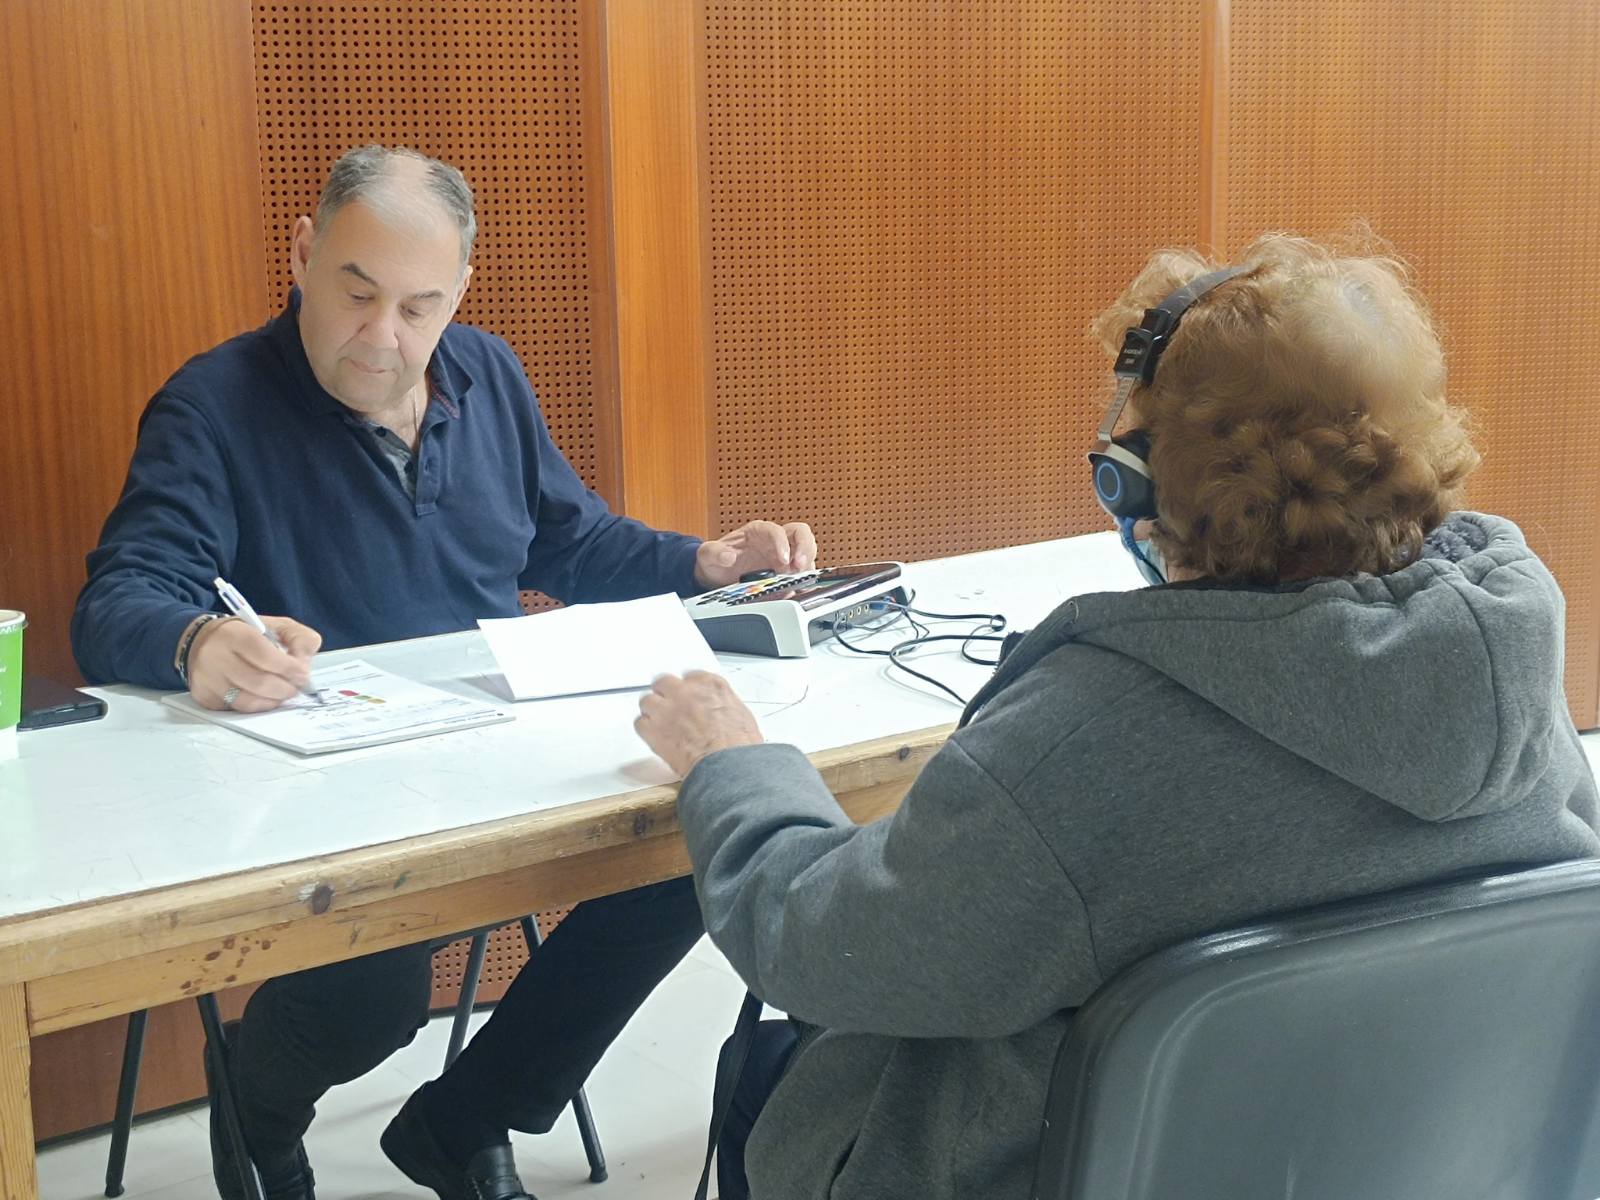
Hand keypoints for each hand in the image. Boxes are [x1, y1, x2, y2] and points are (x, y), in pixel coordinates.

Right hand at [188, 615, 322, 712]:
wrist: (201, 640)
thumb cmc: (246, 634)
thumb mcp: (276, 625)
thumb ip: (299, 638)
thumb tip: (304, 664)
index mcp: (235, 634)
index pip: (266, 656)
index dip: (289, 669)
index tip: (303, 675)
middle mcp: (215, 657)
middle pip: (259, 683)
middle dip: (285, 689)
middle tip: (295, 688)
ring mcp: (207, 679)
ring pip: (248, 701)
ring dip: (273, 701)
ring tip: (281, 694)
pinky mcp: (204, 696)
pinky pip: (236, 709)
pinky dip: (256, 707)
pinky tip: (263, 698)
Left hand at [635, 671, 762, 776]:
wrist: (728, 764)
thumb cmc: (737, 745)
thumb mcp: (740, 714)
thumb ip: (721, 705)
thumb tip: (718, 712)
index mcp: (708, 684)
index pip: (688, 676)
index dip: (686, 690)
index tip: (687, 698)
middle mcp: (684, 691)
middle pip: (663, 682)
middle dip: (665, 694)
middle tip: (670, 708)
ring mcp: (666, 709)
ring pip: (647, 701)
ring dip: (653, 712)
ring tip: (661, 725)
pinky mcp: (653, 729)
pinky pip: (640, 723)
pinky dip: (646, 731)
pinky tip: (655, 738)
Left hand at [695, 520, 817, 587]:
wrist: (717, 576)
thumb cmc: (716, 560)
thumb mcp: (708, 555)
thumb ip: (714, 552)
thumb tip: (728, 556)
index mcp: (758, 531)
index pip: (776, 530)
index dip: (782, 542)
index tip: (782, 558)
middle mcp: (775, 542)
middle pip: (801, 535)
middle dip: (805, 549)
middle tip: (800, 566)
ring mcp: (783, 557)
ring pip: (807, 553)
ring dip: (808, 566)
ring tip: (802, 581)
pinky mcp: (786, 574)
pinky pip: (803, 574)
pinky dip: (805, 582)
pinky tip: (800, 591)